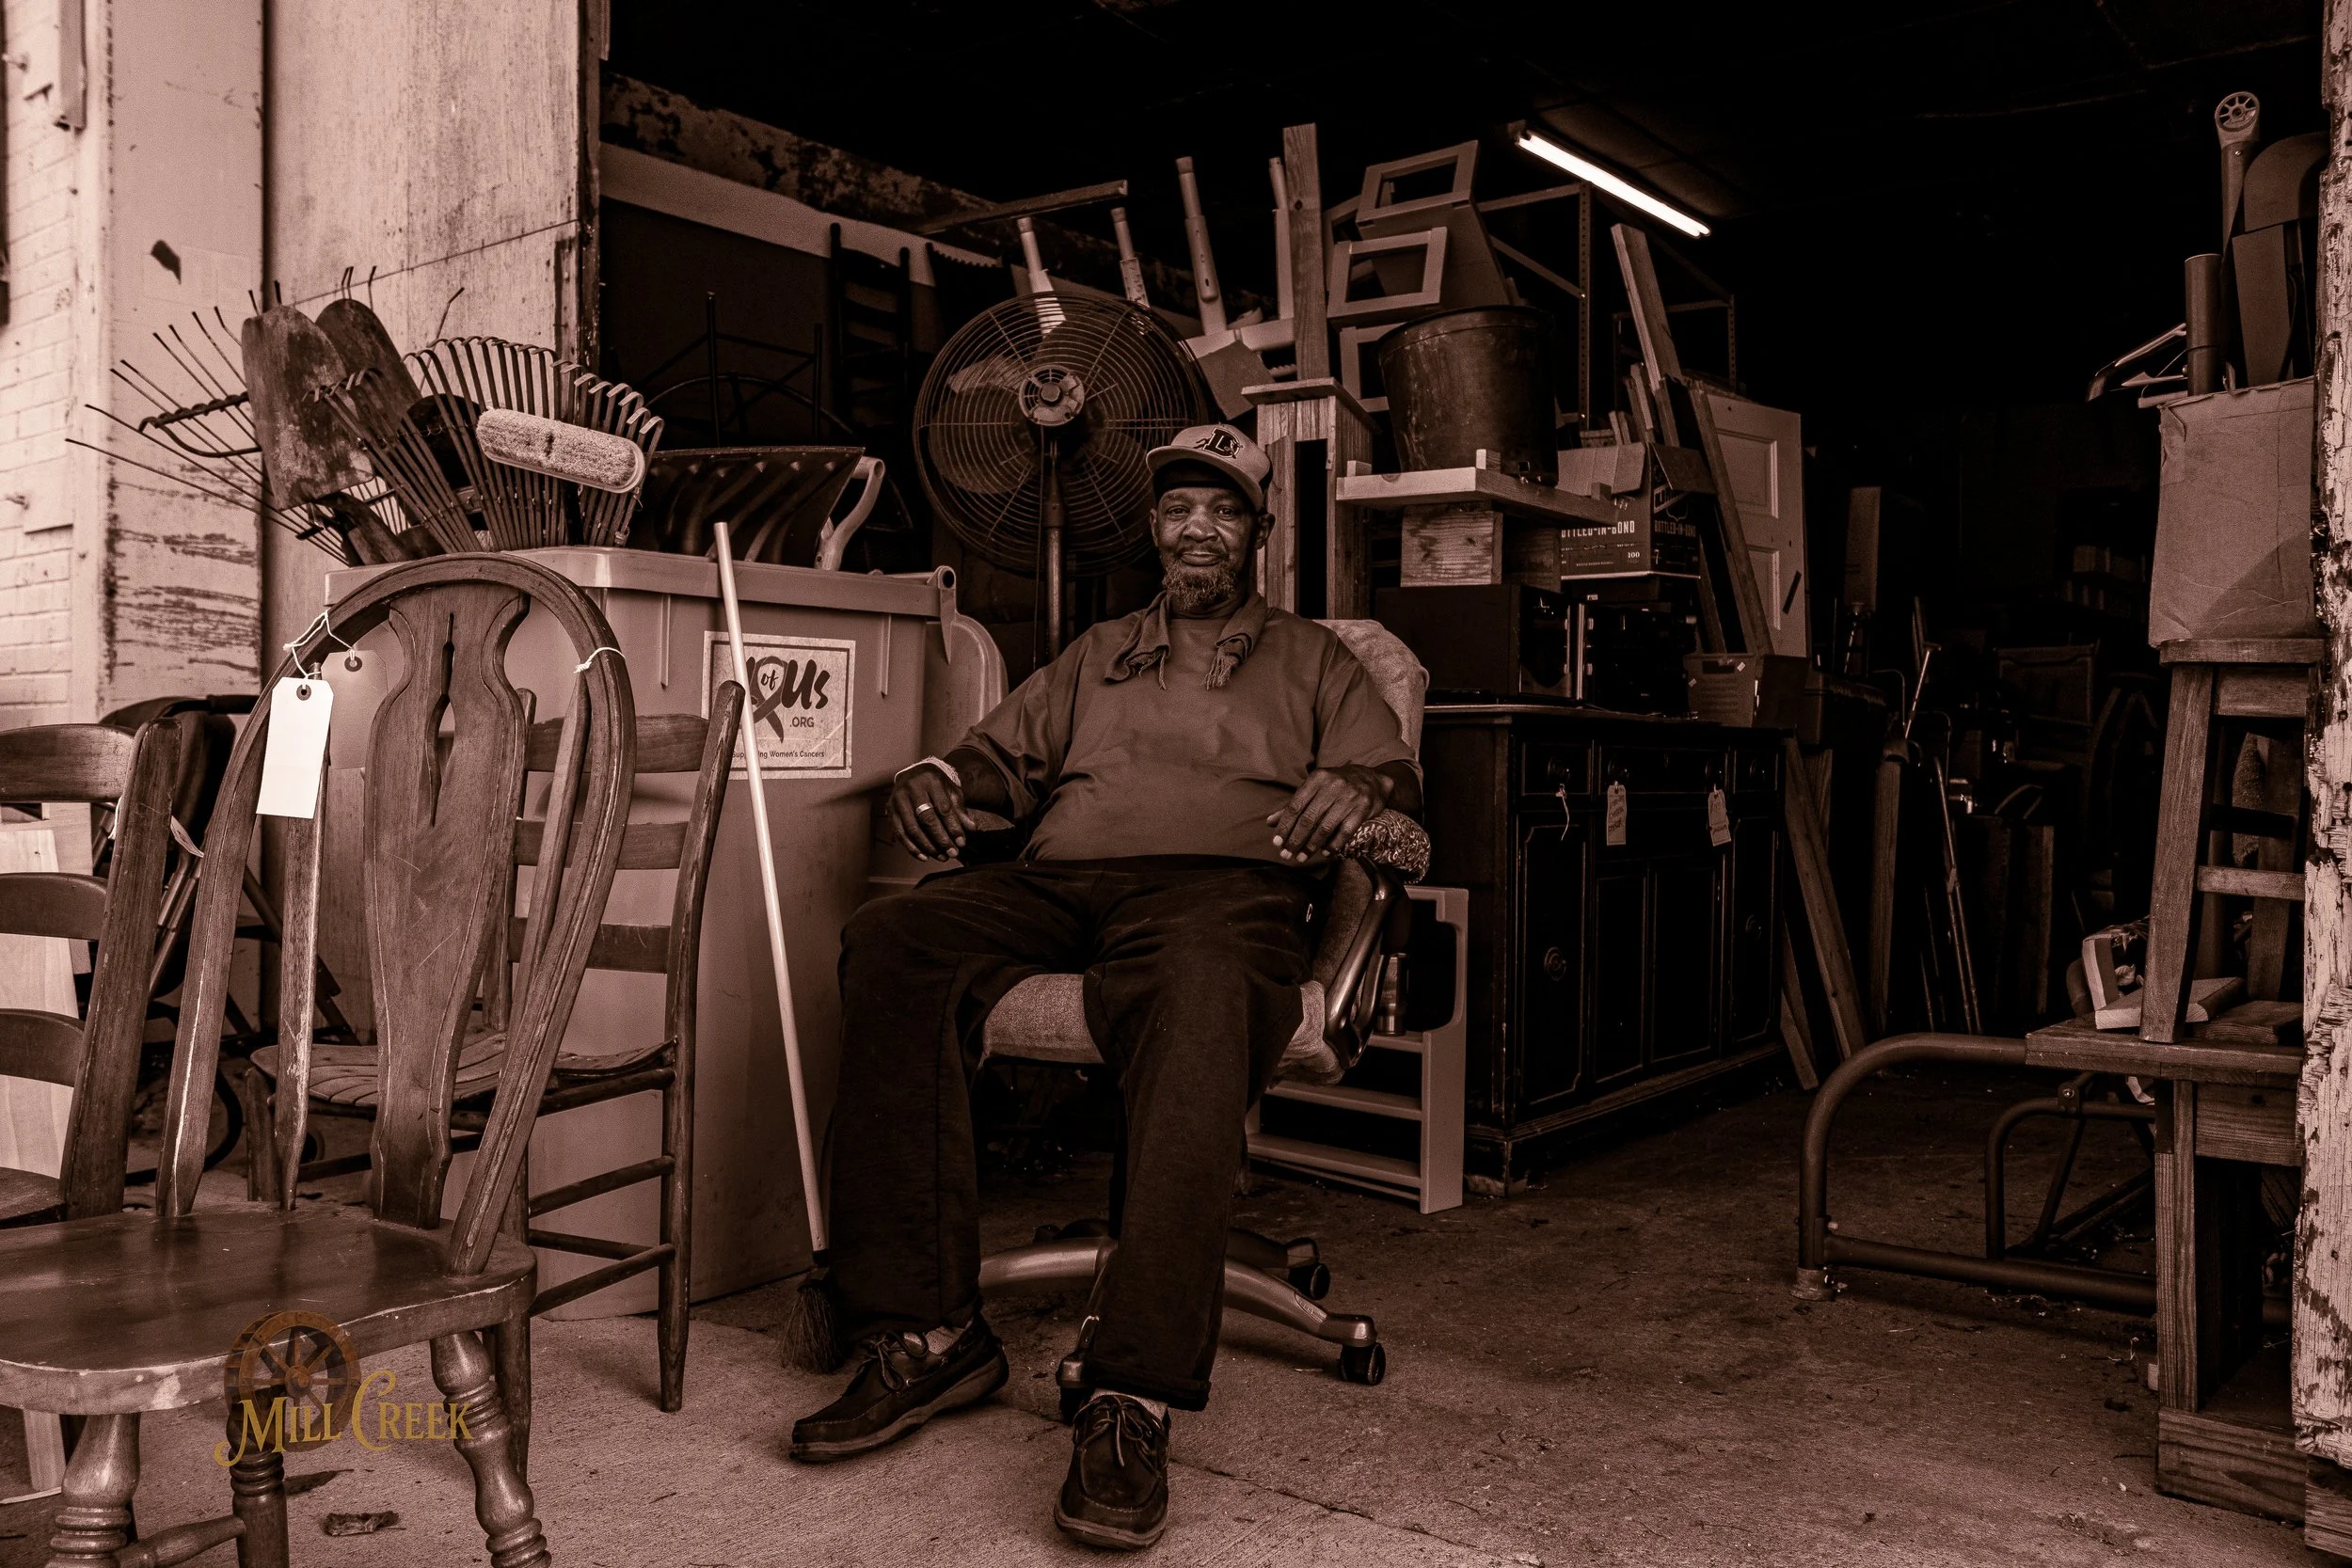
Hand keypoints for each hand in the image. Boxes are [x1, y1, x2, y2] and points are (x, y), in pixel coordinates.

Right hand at [888, 763, 976, 860]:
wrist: (914, 774)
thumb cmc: (937, 786)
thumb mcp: (951, 792)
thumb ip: (960, 810)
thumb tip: (971, 828)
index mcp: (931, 780)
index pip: (943, 808)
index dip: (953, 827)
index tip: (962, 842)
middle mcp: (911, 788)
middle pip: (927, 819)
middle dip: (941, 839)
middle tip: (952, 853)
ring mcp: (898, 799)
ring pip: (912, 828)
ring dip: (928, 847)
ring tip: (942, 857)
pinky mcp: (890, 810)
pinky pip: (900, 833)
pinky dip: (912, 847)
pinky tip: (924, 857)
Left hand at [1267, 765, 1393, 863]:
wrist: (1373, 779)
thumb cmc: (1337, 785)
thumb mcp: (1315, 788)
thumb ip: (1294, 805)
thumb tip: (1270, 823)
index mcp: (1317, 779)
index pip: (1295, 806)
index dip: (1284, 826)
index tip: (1276, 843)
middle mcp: (1333, 786)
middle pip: (1309, 818)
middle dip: (1295, 840)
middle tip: (1287, 855)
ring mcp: (1349, 797)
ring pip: (1325, 827)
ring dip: (1312, 846)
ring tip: (1302, 858)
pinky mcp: (1363, 808)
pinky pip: (1345, 831)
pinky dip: (1334, 845)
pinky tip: (1325, 853)